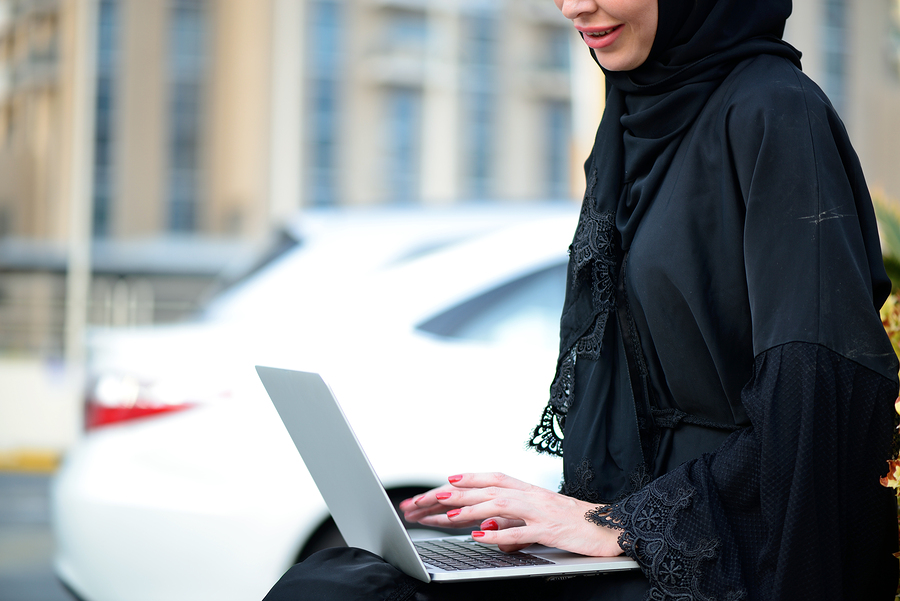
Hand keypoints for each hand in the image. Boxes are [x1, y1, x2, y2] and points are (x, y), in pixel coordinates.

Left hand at [400, 473, 622, 555]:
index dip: (461, 482)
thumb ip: (509, 524)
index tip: (436, 487)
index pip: (486, 480)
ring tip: (445, 514)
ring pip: (498, 505)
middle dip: (451, 496)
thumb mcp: (535, 520)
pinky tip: (481, 538)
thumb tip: (485, 535)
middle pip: (483, 490)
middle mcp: (528, 495)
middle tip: (424, 501)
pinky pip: (520, 532)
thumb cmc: (570, 522)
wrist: (607, 527)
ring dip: (470, 509)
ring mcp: (538, 511)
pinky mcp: (549, 529)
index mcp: (524, 489)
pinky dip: (499, 535)